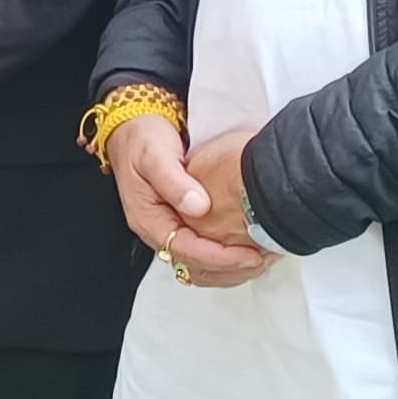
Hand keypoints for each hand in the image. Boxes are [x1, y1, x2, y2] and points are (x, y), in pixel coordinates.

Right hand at [107, 113, 268, 282]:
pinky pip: (204, 252)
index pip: (186, 251)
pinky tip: (248, 247)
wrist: (133, 129)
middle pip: (195, 266)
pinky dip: (227, 257)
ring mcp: (170, 229)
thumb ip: (174, 181)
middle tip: (264, 260)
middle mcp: (159, 231)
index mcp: (149, 220)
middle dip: (230, 268)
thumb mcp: (154, 156)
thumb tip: (199, 207)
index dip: (220, 258)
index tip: (249, 255)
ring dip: (231, 268)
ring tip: (262, 258)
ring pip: (201, 265)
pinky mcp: (182, 224)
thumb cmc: (141, 140)